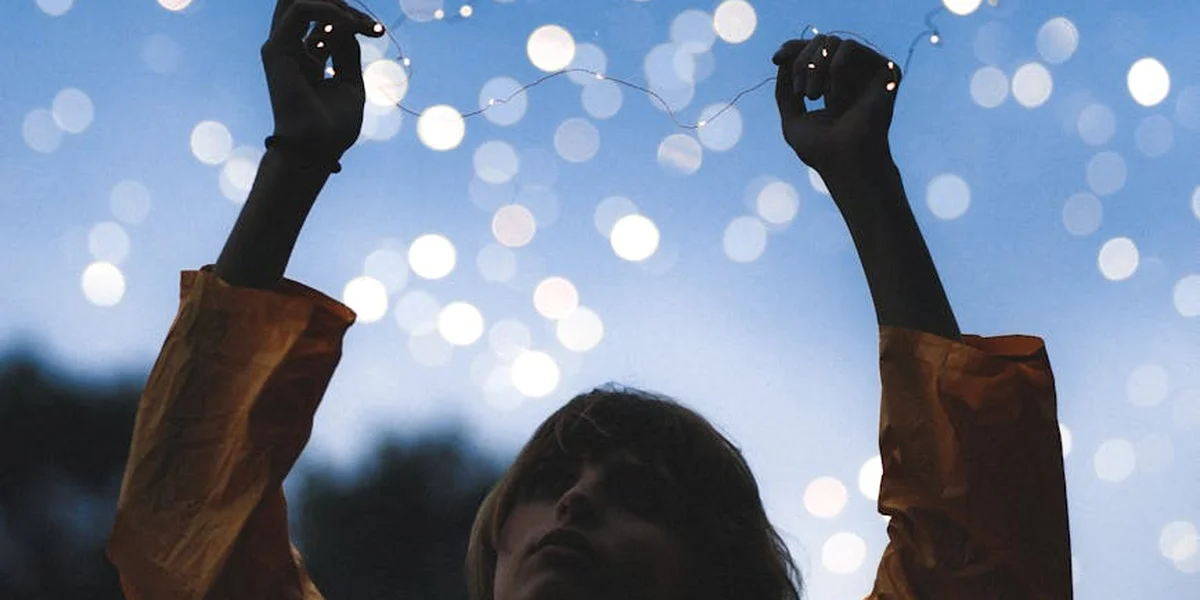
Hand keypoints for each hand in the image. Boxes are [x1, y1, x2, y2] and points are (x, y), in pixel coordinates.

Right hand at [261, 0, 384, 164]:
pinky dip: (327, 10)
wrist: (317, 149)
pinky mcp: (276, 50)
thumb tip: (349, 23)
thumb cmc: (334, 127)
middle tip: (369, 24)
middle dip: (340, 5)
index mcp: (307, 58)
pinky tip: (348, 23)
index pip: (325, 20)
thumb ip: (347, 50)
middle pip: (307, 5)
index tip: (378, 31)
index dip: (353, 19)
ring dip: (337, 5)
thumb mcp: (350, 82)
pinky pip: (300, 10)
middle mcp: (291, 50)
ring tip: (360, 23)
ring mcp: (281, 48)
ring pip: (299, 0)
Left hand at [772, 35, 900, 179]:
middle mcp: (854, 75)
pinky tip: (835, 97)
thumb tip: (783, 60)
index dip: (793, 48)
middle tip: (802, 93)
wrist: (845, 163)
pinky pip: (849, 48)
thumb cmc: (821, 150)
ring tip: (813, 96)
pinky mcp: (885, 69)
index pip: (813, 51)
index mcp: (835, 85)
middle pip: (820, 42)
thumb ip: (785, 91)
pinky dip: (834, 70)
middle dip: (802, 63)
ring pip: (833, 41)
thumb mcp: (792, 119)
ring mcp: (870, 71)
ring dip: (814, 66)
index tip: (775, 58)